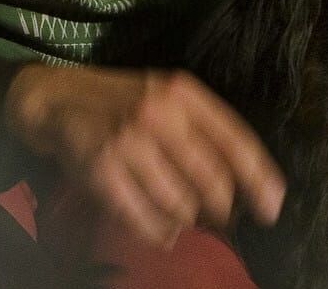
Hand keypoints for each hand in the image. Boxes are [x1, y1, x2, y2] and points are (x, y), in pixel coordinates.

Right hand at [4, 64, 284, 247]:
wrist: (56, 99)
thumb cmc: (122, 102)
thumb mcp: (167, 97)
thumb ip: (205, 132)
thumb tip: (245, 189)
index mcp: (183, 93)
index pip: (235, 141)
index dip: (259, 180)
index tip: (271, 210)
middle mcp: (159, 114)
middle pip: (212, 182)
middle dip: (220, 209)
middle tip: (218, 218)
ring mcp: (129, 142)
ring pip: (180, 205)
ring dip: (186, 221)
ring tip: (181, 218)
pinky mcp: (103, 171)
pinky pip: (145, 219)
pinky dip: (159, 233)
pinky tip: (161, 231)